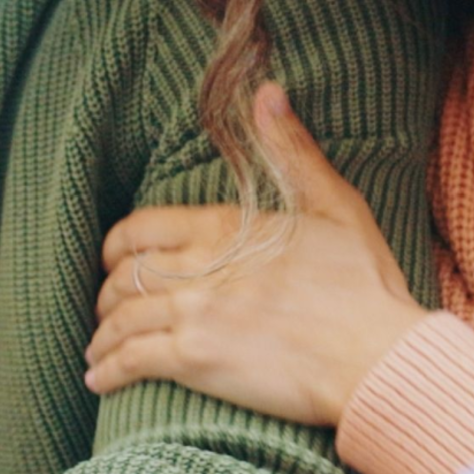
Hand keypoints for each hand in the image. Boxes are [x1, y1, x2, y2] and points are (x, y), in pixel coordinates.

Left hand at [90, 82, 428, 425]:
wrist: (375, 355)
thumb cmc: (364, 285)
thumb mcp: (335, 204)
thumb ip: (292, 150)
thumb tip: (268, 93)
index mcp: (226, 226)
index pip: (142, 227)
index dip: (118, 246)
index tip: (112, 261)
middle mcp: (200, 265)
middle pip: (125, 274)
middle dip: (107, 292)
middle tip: (107, 309)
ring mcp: (194, 312)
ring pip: (122, 317)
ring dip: (103, 335)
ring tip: (99, 351)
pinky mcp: (195, 359)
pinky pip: (131, 360)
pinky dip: (108, 370)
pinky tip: (100, 380)